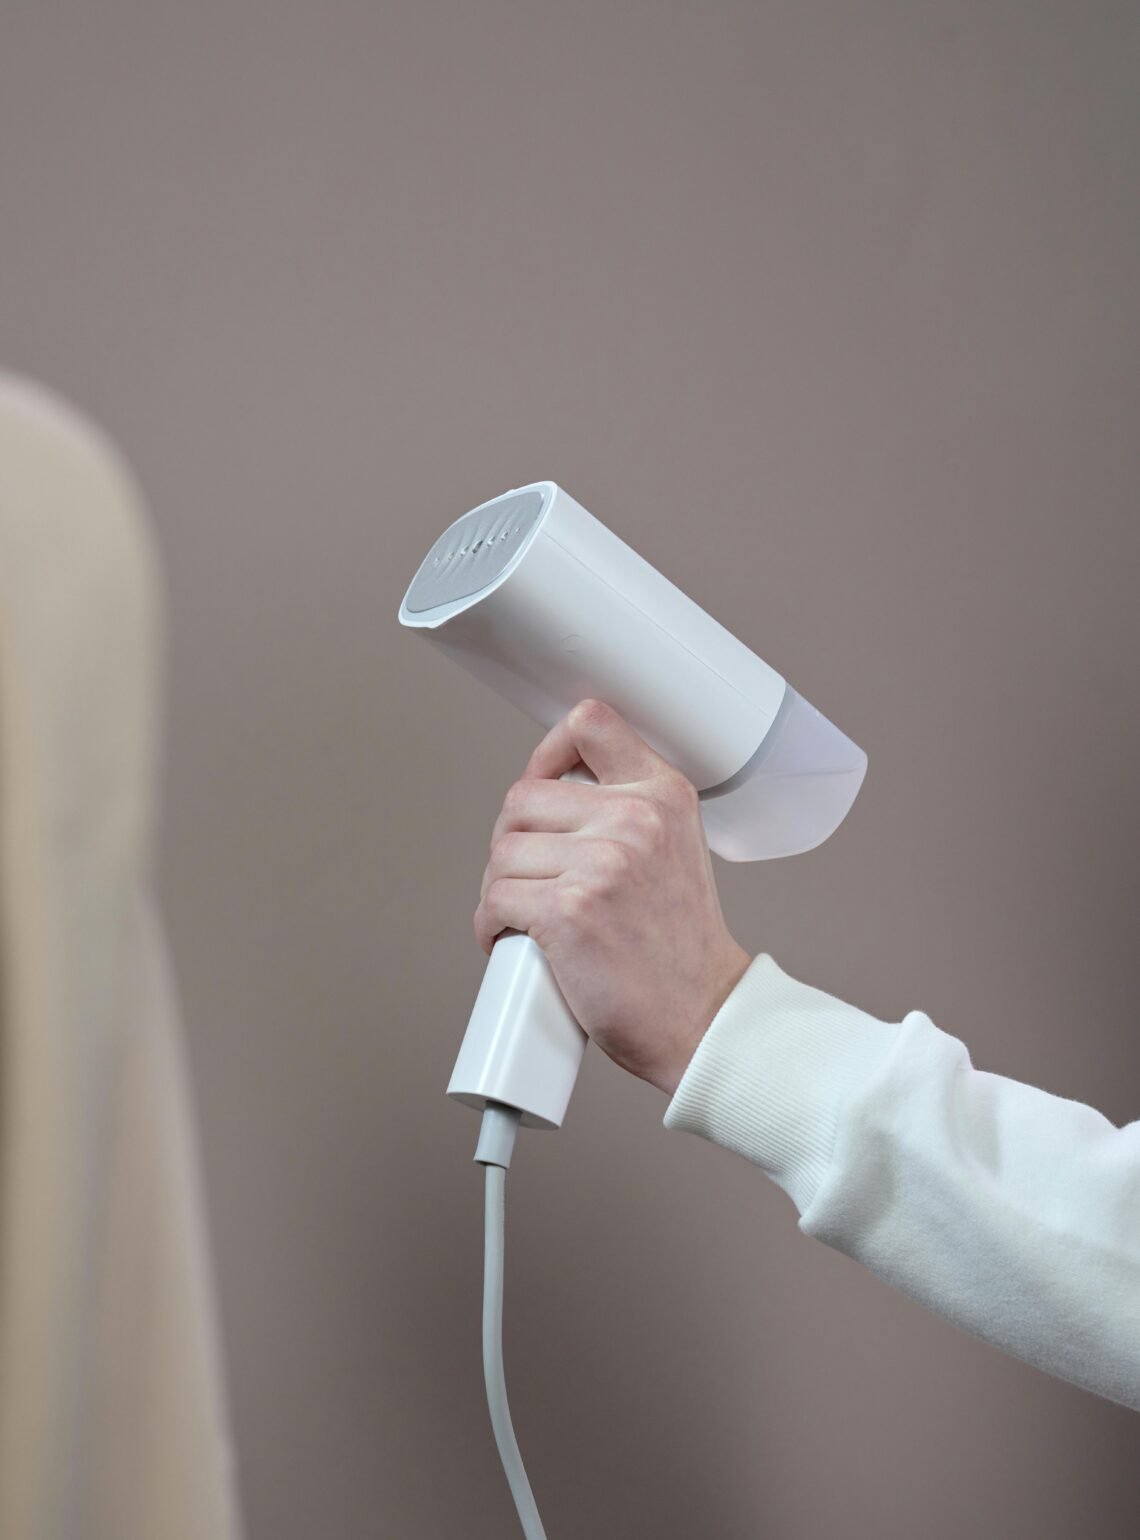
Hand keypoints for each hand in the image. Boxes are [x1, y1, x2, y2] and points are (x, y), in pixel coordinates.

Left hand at [473, 699, 751, 1096]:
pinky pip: (495, 899)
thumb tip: (551, 791)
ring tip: (526, 916)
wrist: (701, 1018)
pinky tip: (513, 939)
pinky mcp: (568, 911)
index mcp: (664, 794)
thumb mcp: (673, 849)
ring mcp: (602, 864)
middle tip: (530, 879)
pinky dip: (491, 925)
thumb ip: (628, 811)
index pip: (590, 723)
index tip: (542, 786)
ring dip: (498, 889)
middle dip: (512, 842)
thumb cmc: (677, 946)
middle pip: (522, 798)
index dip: (547, 752)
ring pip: (502, 853)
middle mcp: (635, 819)